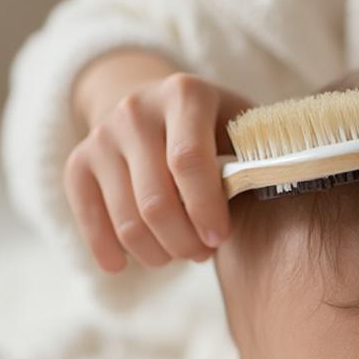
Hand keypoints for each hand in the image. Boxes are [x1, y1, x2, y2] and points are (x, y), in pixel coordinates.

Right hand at [65, 60, 250, 272]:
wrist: (153, 106)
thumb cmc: (217, 131)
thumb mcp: (245, 131)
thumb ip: (260, 158)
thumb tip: (281, 189)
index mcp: (185, 94)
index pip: (188, 161)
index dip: (205, 210)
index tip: (220, 238)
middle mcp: (135, 109)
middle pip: (156, 200)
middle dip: (184, 241)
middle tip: (204, 252)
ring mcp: (101, 135)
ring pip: (127, 219)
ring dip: (158, 253)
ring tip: (180, 253)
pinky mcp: (77, 161)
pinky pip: (88, 218)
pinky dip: (109, 250)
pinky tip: (126, 264)